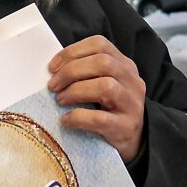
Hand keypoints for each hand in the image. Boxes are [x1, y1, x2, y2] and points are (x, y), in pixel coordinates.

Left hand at [47, 36, 145, 162]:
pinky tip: (66, 120)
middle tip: (53, 86)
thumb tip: (53, 69)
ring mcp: (132, 105)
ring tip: (60, 100)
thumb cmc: (109, 109)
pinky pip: (100, 119)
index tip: (52, 67)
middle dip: (71, 71)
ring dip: (75, 91)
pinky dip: (78, 117)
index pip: (100, 45)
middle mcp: (132, 81)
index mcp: (125, 66)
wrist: (133, 141)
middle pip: (103, 62)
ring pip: (106, 86)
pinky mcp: (126, 127)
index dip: (73, 52)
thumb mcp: (103, 85)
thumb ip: (86, 73)